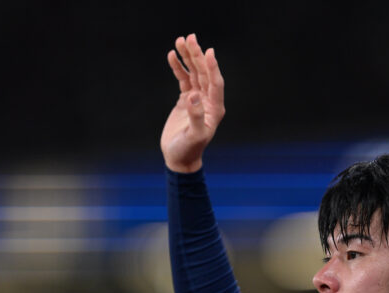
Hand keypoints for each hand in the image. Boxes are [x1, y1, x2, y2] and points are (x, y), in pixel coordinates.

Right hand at [160, 34, 224, 172]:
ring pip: (194, 73)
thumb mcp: (194, 135)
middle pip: (204, 73)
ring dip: (188, 57)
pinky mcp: (186, 100)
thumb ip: (195, 116)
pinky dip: (179, 68)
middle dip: (197, 55)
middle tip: (190, 38)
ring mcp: (197, 99)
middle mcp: (208, 101)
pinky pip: (184, 79)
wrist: (179, 158)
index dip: (212, 67)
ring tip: (180, 41)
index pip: (216, 83)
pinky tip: (172, 56)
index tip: (208, 52)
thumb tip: (193, 96)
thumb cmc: (188, 150)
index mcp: (214, 109)